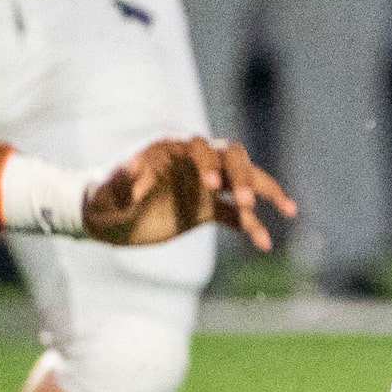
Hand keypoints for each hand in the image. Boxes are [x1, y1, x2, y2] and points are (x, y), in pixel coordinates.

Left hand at [84, 139, 297, 250]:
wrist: (106, 222)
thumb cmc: (102, 200)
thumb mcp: (106, 192)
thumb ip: (120, 178)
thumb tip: (134, 164)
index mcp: (172, 151)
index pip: (202, 148)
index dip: (210, 164)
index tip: (211, 187)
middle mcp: (194, 164)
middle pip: (232, 159)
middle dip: (243, 178)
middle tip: (246, 203)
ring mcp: (204, 186)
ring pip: (243, 182)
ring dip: (263, 194)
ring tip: (289, 211)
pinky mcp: (206, 210)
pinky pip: (236, 216)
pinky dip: (251, 227)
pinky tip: (265, 244)